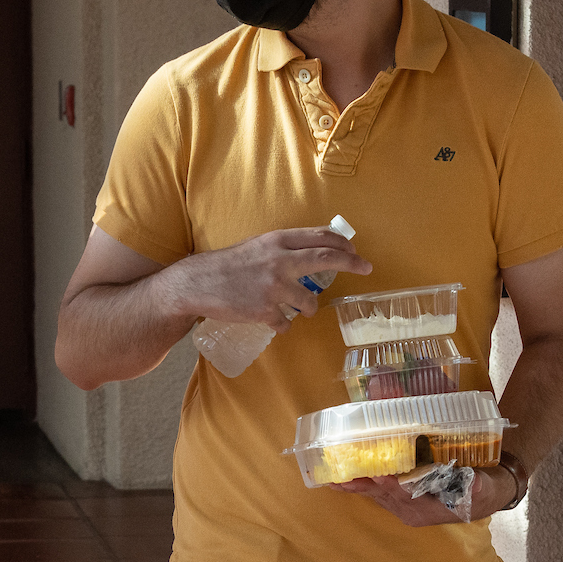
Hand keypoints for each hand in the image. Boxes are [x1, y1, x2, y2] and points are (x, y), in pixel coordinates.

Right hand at [170, 226, 370, 324]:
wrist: (196, 284)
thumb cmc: (227, 265)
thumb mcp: (256, 246)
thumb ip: (282, 249)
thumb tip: (312, 251)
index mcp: (277, 241)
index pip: (320, 237)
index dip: (343, 244)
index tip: (356, 252)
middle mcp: (279, 261)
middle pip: (327, 258)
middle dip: (352, 263)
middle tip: (367, 268)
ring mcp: (273, 287)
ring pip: (310, 301)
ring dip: (311, 308)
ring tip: (303, 310)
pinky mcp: (264, 310)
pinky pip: (286, 322)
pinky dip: (285, 325)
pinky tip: (277, 323)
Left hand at [331, 464, 516, 526]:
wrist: (484, 497)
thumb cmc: (482, 489)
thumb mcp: (484, 488)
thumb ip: (477, 487)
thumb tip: (475, 485)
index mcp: (430, 509)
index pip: (406, 495)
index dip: (391, 485)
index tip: (377, 475)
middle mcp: (413, 512)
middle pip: (384, 497)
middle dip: (363, 486)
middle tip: (340, 478)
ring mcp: (405, 509)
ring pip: (378, 496)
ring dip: (357, 487)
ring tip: (334, 479)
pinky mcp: (401, 502)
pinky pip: (379, 495)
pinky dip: (364, 486)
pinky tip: (345, 480)